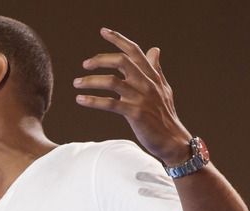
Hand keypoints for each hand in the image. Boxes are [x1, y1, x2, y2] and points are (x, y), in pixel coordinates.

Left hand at [74, 28, 191, 164]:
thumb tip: (154, 49)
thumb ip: (155, 69)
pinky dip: (92, 100)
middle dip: (101, 59)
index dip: (118, 39)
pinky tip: (80, 99)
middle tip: (85, 65)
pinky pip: (110, 104)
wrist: (172, 140)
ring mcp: (141, 98)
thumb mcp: (163, 89)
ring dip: (91, 81)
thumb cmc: (165, 116)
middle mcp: (147, 84)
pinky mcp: (135, 114)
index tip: (103, 31)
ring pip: (112, 82)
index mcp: (152, 76)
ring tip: (76, 83)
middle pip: (122, 61)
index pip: (134, 52)